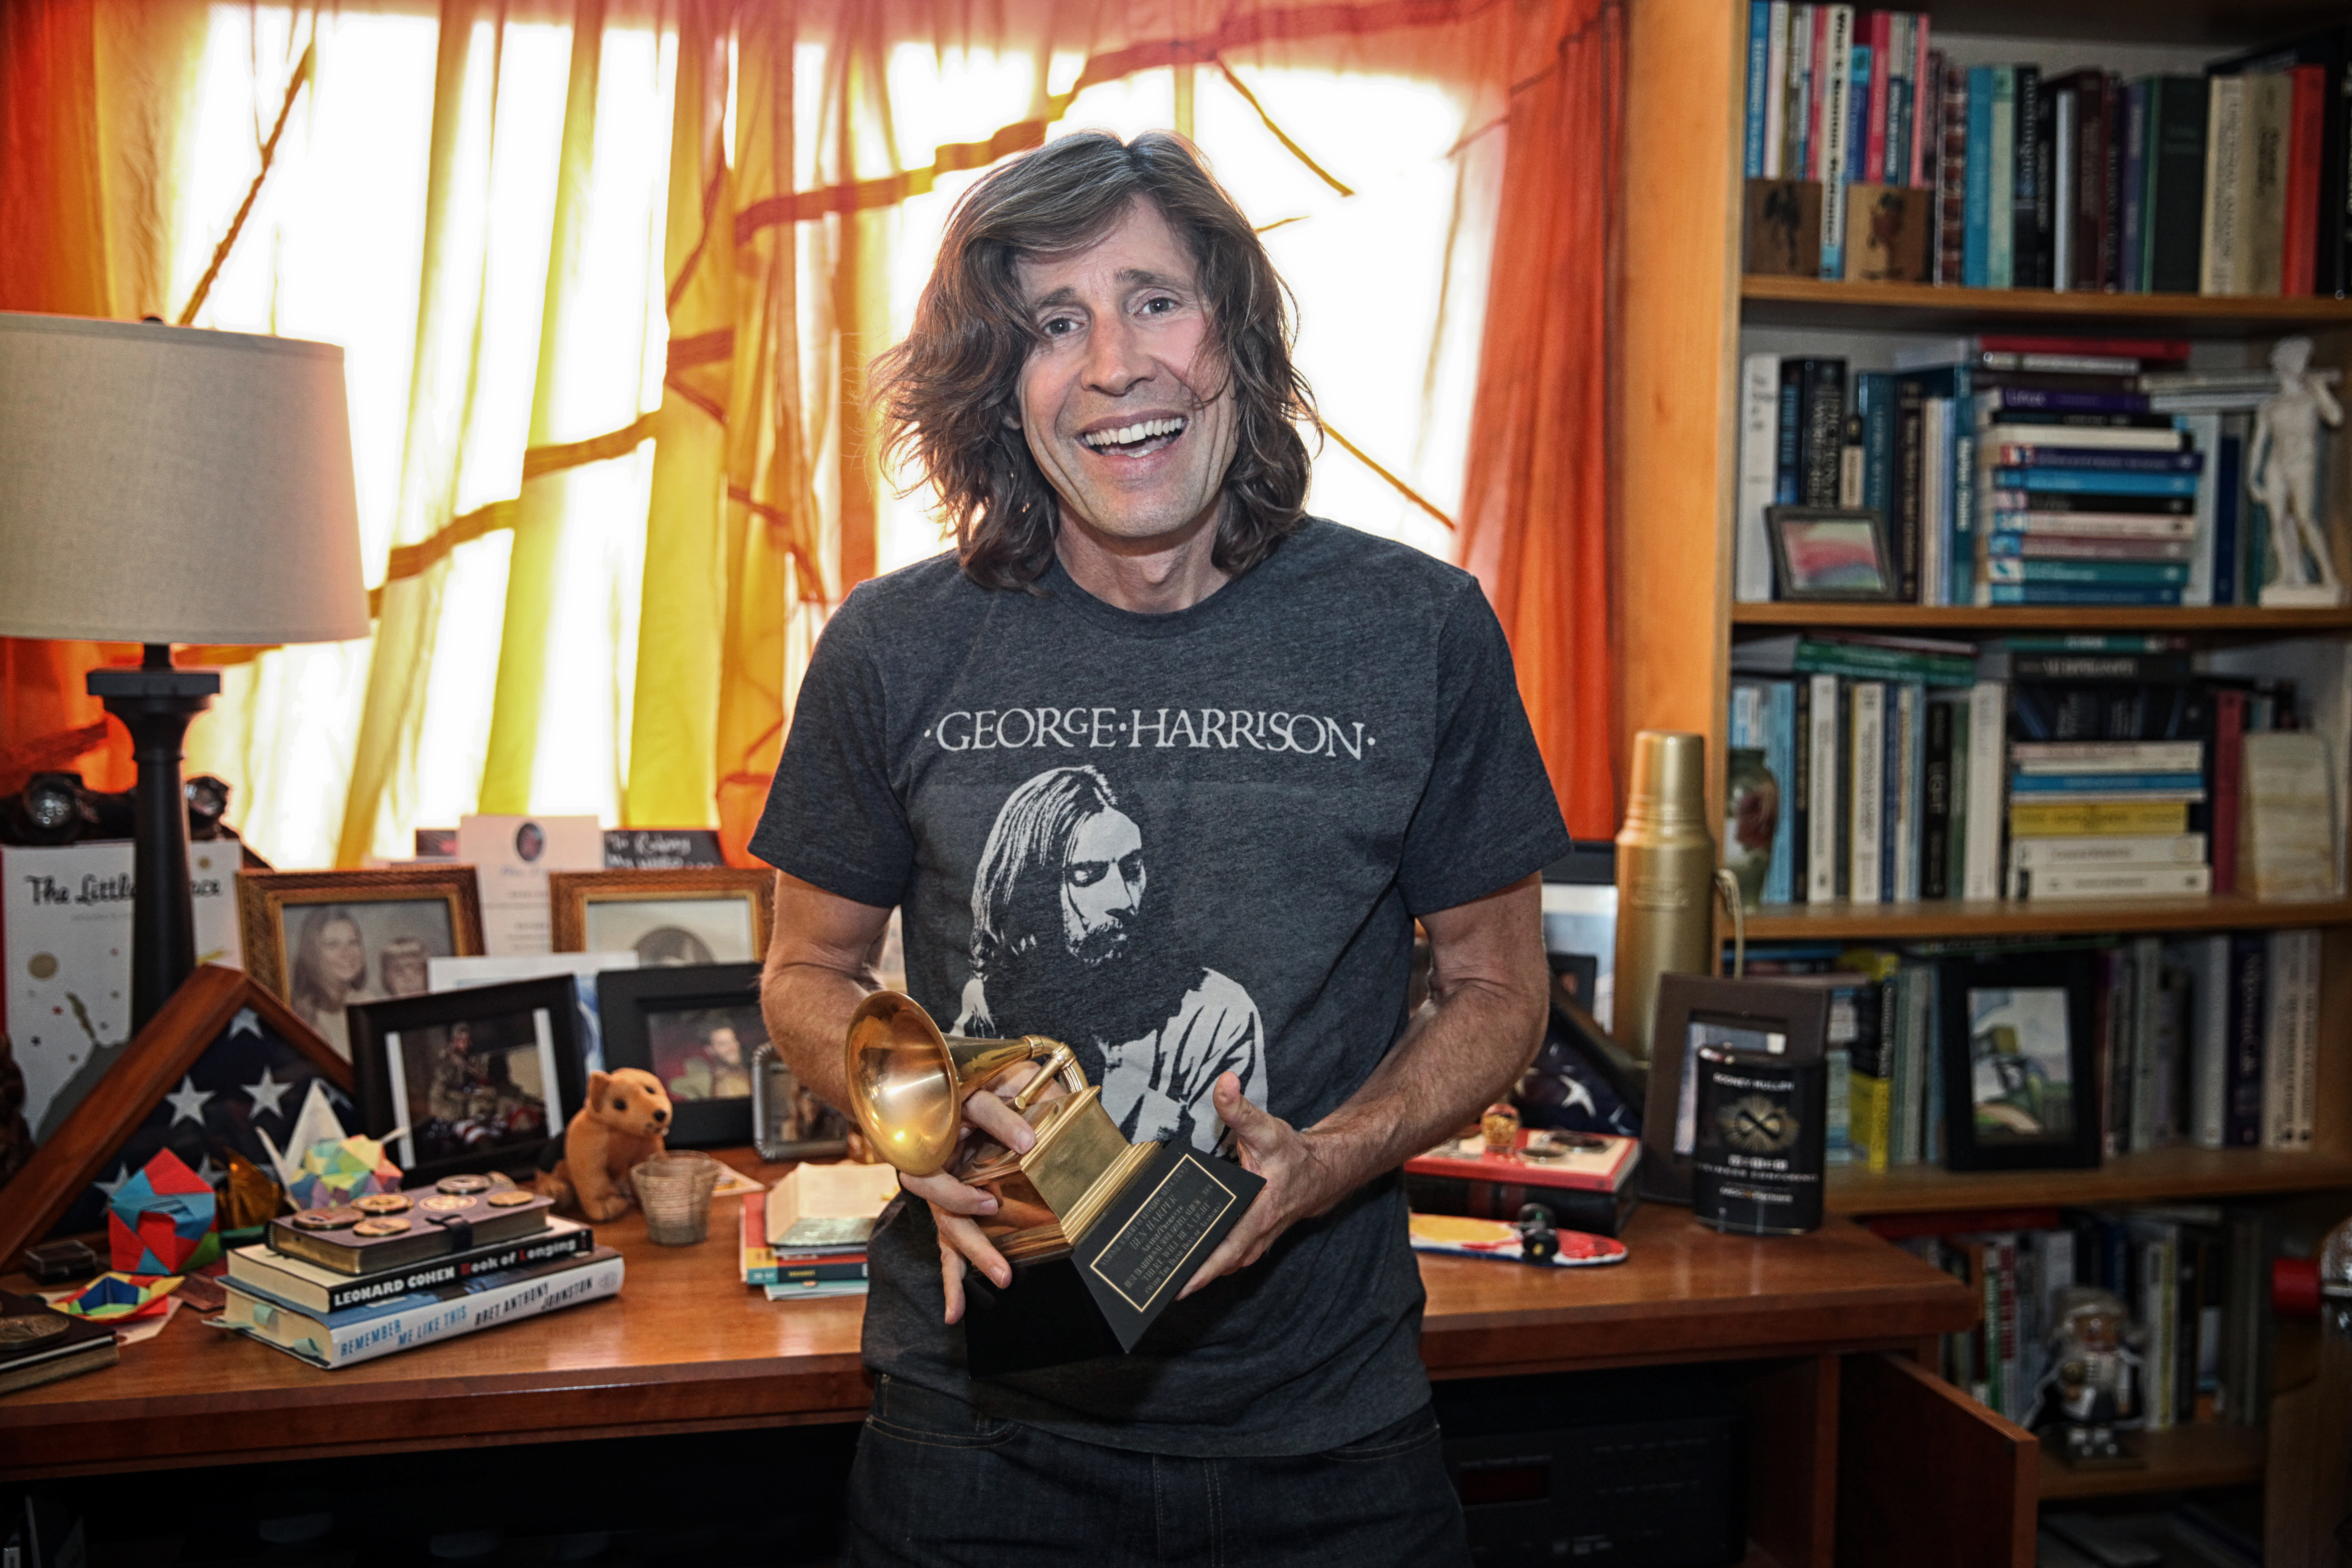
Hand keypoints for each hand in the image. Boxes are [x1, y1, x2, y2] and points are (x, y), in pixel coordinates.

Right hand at [905, 1068, 1046, 1324]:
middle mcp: (941, 1148)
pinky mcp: (947, 1208)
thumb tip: (1070, 1101)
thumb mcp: (1012, 1077)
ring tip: (1001, 1275)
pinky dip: (951, 1280)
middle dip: (965, 1199)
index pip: (977, 1110)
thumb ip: (1036, 1087)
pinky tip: (956, 1311)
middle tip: (993, 1207)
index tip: (1028, 1142)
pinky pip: (946, 1245)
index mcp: (958, 1106)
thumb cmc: (987, 1083)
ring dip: (969, 1249)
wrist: (944, 1088)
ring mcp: (940, 1182)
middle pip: (940, 1178)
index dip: (1000, 1125)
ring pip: (944, 1218)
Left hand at [1177, 1072, 1350, 1299]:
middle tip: (1149, 1285)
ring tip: (1157, 1275)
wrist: (1322, 1173)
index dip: (1200, 1271)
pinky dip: (1206, 1262)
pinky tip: (1181, 1257)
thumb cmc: (1293, 1155)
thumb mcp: (1267, 1129)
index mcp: (1258, 1216)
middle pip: (1216, 1266)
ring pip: (1220, 1266)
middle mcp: (1255, 1237)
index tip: (1174, 1286)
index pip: (1224, 1252)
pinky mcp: (1251, 1242)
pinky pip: (1225, 1258)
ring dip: (1194, 1271)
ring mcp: (1254, 1244)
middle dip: (1186, 1277)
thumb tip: (1224, 1083)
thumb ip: (1240, 1108)